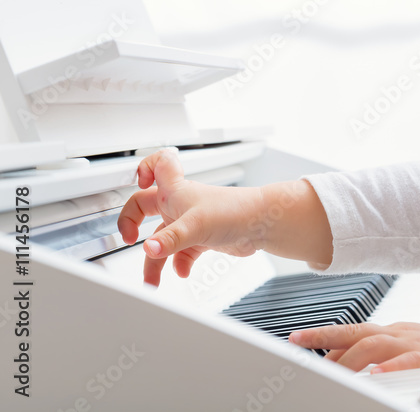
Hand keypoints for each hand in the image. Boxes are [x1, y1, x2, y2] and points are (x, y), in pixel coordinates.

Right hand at [117, 148, 264, 286]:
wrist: (263, 225)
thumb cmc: (235, 211)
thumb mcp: (195, 225)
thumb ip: (170, 240)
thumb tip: (148, 250)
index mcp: (175, 191)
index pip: (157, 166)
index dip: (144, 168)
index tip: (136, 184)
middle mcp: (180, 204)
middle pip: (146, 209)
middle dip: (133, 225)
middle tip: (128, 240)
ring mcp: (190, 221)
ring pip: (163, 238)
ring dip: (156, 259)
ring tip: (152, 280)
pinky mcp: (203, 238)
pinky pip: (181, 252)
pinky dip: (179, 263)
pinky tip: (183, 272)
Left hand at [288, 322, 419, 404]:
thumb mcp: (412, 351)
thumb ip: (387, 357)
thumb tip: (361, 371)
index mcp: (395, 332)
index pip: (353, 331)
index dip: (325, 335)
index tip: (299, 339)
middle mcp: (401, 334)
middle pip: (357, 333)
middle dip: (326, 341)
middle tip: (302, 349)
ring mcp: (416, 344)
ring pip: (376, 345)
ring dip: (351, 359)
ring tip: (332, 373)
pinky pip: (409, 362)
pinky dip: (391, 368)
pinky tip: (377, 376)